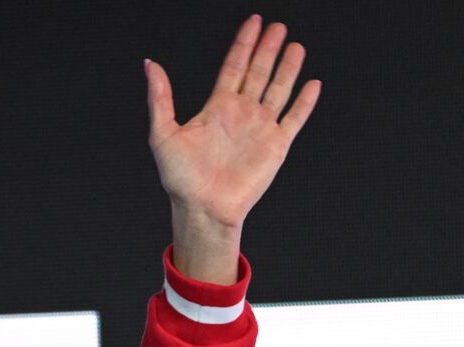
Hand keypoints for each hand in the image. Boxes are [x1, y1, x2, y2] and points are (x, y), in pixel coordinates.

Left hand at [146, 16, 319, 282]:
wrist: (202, 208)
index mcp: (217, 108)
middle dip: (268, 48)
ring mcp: (260, 128)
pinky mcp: (276, 146)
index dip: (244, 43)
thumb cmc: (181, 179)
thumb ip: (160, 97)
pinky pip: (294, 118)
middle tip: (278, 26)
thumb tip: (151, 65)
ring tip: (296, 45)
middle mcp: (241, 114)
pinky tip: (312, 84)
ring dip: (288, 68)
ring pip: (278, 89)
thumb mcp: (163, 134)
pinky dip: (304, 102)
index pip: (234, 66)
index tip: (253, 21)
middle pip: (259, 72)